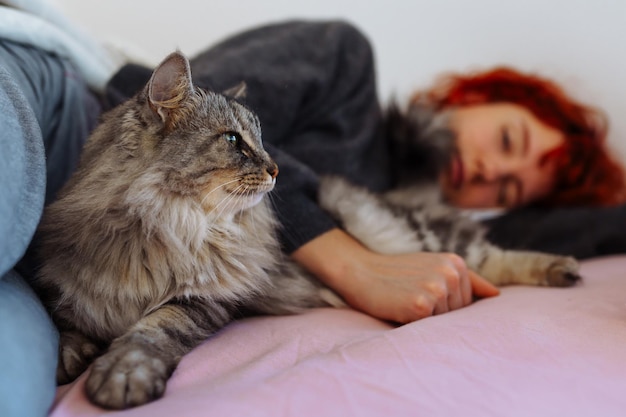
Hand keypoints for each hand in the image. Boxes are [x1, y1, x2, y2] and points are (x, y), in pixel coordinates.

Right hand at [292, 228, 498, 323]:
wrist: (359, 271)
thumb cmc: (394, 273)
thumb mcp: (432, 266)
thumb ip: (466, 279)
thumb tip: (497, 295)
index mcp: (455, 262)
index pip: (467, 301)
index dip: (442, 305)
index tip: (422, 297)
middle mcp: (450, 273)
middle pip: (458, 314)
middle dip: (436, 314)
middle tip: (409, 297)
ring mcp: (437, 288)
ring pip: (444, 323)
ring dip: (426, 320)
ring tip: (404, 302)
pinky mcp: (422, 305)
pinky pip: (427, 329)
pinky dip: (413, 325)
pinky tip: (399, 308)